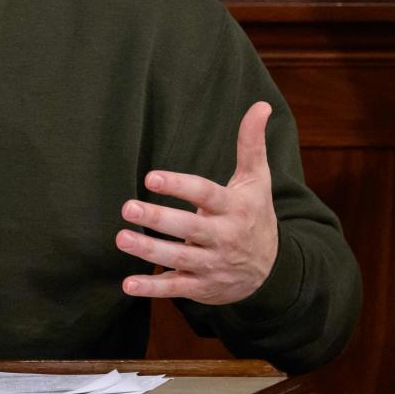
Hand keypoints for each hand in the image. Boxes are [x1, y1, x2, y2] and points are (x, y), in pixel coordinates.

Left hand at [116, 101, 278, 304]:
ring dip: (149, 251)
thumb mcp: (257, 180)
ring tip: (121, 237)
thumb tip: (261, 105)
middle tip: (127, 207)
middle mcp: (223, 238)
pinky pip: (175, 288)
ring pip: (179, 259)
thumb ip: (251, 144)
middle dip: (158, 219)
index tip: (151, 177)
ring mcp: (212, 264)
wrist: (273, 271)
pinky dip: (152, 289)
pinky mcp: (201, 286)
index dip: (179, 186)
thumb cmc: (255, 214)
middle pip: (189, 229)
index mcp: (234, 208)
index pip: (205, 195)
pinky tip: (127, 284)